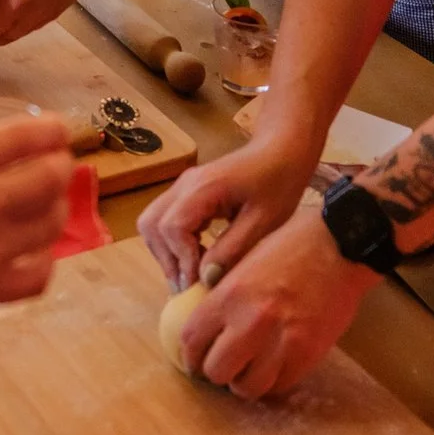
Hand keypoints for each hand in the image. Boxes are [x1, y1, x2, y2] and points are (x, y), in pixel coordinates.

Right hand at [0, 117, 73, 357]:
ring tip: (44, 205)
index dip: (51, 129)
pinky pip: (40, 274)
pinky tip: (31, 252)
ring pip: (52, 223)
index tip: (56, 130)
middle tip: (52, 164)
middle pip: (51, 176)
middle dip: (58, 165)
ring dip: (54, 209)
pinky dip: (44, 259)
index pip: (24, 136)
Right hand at [138, 134, 313, 288]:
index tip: (198, 283)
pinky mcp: (186, 191)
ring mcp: (182, 186)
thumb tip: (206, 280)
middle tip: (188, 285)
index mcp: (204, 188)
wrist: (280, 149)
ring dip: (165, 252)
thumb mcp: (264, 221)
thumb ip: (233, 249)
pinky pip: (164, 219)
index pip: (173, 227)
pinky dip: (172, 243)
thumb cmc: (279, 182)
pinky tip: (195, 256)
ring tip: (190, 273)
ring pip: (153, 223)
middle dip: (167, 259)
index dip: (182, 259)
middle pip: (153, 225)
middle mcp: (185, 184)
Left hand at [178, 207, 378, 399]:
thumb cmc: (292, 245)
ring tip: (249, 371)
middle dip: (215, 372)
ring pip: (247, 387)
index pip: (191, 340)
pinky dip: (273, 382)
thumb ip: (224, 295)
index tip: (195, 360)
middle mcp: (251, 321)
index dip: (189, 356)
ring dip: (244, 382)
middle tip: (223, 366)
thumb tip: (205, 326)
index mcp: (229, 294)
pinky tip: (273, 368)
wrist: (340, 245)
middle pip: (215, 371)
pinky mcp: (308, 354)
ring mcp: (281, 341)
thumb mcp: (245, 262)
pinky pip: (280, 386)